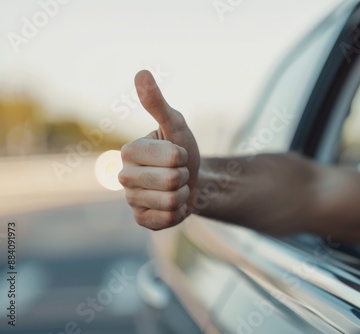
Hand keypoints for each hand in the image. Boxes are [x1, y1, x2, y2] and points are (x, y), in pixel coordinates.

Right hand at [118, 70, 199, 229]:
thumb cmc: (182, 150)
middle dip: (184, 176)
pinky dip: (179, 212)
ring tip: (176, 188)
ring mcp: (131, 200)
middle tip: (177, 173)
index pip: (172, 157)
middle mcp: (123, 176)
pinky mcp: (141, 220)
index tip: (177, 155)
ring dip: (183, 194)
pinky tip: (172, 205)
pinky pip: (168, 219)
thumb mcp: (174, 125)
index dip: (183, 156)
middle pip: (171, 180)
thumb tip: (141, 72)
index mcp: (129, 151)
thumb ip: (157, 103)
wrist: (193, 181)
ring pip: (171, 201)